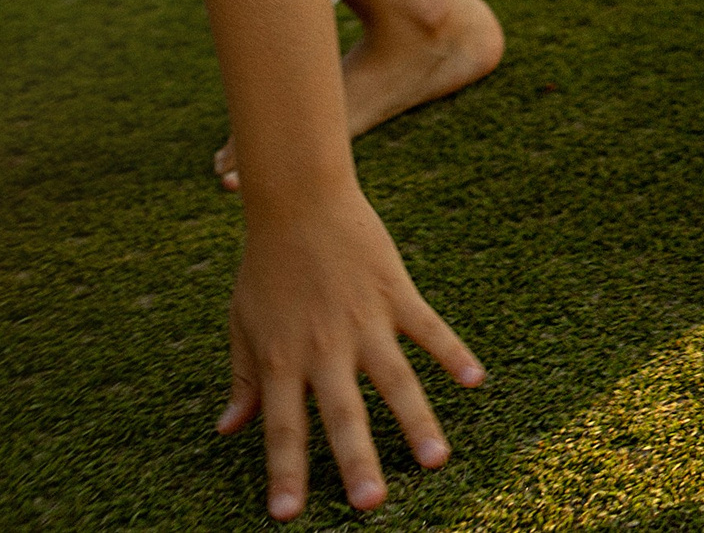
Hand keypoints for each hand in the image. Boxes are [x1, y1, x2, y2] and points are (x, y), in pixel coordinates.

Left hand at [219, 189, 482, 520]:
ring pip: (394, 381)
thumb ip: (245, 379)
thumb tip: (229, 429)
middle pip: (342, 415)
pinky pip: (428, 329)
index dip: (285, 473)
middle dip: (357, 462)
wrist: (298, 201)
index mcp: (282, 360)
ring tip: (436, 461)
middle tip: (372, 504)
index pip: (283, 429)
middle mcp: (324, 348)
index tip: (286, 516)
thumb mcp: (244, 324)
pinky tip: (475, 380)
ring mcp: (363, 321)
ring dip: (416, 422)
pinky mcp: (394, 293)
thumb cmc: (266, 266)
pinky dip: (452, 353)